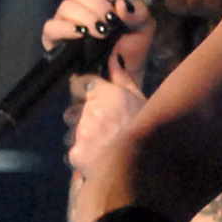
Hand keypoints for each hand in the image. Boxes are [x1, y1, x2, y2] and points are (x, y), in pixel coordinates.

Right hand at [41, 0, 155, 84]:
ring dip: (86, 17)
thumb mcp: (144, 27)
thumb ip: (139, 12)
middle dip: (98, 4)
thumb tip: (121, 4)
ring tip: (101, 33)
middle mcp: (82, 4)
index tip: (116, 1)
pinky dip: (66, 29)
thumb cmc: (132, 47)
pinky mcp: (54, 38)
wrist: (123, 75)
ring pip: (66, 6)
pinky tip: (82, 35)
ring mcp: (66, 20)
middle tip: (111, 21)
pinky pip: (51, 27)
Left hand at [64, 56, 146, 172]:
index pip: (81, 82)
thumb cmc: (147, 129)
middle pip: (75, 107)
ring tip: (103, 144)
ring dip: (83, 135)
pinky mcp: (76, 154)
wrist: (144, 165)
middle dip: (84, 114)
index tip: (93, 97)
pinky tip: (99, 157)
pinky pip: (75, 150)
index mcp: (107, 94)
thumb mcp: (141, 99)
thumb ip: (122, 77)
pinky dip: (84, 154)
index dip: (86, 90)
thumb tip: (113, 56)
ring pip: (73, 130)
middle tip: (105, 126)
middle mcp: (90, 110)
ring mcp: (80, 133)